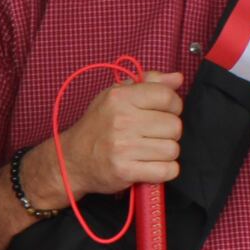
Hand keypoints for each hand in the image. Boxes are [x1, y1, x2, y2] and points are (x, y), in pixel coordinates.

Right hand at [44, 72, 183, 197]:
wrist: (72, 159)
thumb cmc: (98, 125)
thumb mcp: (116, 96)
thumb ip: (148, 83)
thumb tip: (177, 78)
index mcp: (120, 98)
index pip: (167, 97)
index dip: (174, 105)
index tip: (165, 112)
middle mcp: (122, 120)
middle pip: (174, 125)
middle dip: (169, 132)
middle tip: (153, 135)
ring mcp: (123, 147)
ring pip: (172, 149)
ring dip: (166, 153)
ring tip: (149, 151)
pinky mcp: (125, 171)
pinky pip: (167, 171)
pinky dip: (164, 170)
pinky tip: (151, 165)